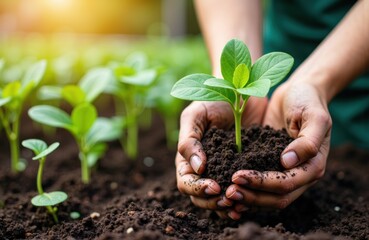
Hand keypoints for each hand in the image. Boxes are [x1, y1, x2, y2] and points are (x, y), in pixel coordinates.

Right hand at [176, 98, 266, 217]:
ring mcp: (222, 171)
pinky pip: (239, 192)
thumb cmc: (212, 99)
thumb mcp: (195, 115)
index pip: (186, 182)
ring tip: (240, 206)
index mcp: (188, 158)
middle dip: (213, 202)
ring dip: (227, 207)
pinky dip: (242, 200)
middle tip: (229, 200)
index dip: (198, 189)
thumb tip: (196, 168)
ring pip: (219, 200)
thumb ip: (189, 140)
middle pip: (200, 197)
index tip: (214, 186)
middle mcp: (203, 169)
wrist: (239, 89)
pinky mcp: (242, 170)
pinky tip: (250, 202)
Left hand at [226, 81, 331, 219]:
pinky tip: (229, 187)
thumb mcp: (314, 116)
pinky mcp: (272, 166)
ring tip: (226, 193)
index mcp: (314, 166)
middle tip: (228, 191)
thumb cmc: (308, 101)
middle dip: (252, 196)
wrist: (298, 92)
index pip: (287, 184)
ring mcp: (286, 173)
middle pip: (277, 198)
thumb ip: (308, 141)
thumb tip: (287, 162)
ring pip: (268, 197)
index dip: (262, 183)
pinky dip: (248, 190)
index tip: (238, 176)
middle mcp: (301, 175)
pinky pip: (261, 186)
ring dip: (248, 198)